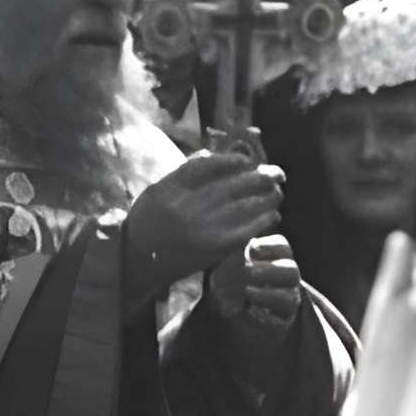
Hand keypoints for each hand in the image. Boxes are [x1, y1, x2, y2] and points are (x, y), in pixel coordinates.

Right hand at [123, 151, 285, 303]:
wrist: (138, 261)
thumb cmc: (147, 223)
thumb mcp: (156, 190)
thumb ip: (182, 172)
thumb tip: (212, 154)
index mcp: (172, 188)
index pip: (208, 165)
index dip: (232, 160)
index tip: (246, 159)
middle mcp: (188, 205)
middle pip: (233, 184)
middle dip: (260, 176)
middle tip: (277, 173)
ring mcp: (204, 226)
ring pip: (245, 205)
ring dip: (267, 197)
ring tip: (277, 192)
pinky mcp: (215, 246)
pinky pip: (247, 228)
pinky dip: (263, 220)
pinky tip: (272, 215)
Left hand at [202, 232, 305, 351]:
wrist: (224, 307)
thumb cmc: (228, 276)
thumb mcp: (227, 261)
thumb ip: (234, 251)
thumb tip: (240, 245)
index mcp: (275, 258)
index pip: (283, 248)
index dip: (271, 246)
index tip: (252, 247)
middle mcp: (286, 279)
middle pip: (291, 272)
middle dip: (271, 271)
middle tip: (249, 271)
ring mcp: (286, 301)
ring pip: (289, 298)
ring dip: (268, 295)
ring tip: (246, 292)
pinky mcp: (280, 322)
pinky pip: (281, 322)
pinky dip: (265, 318)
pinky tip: (249, 311)